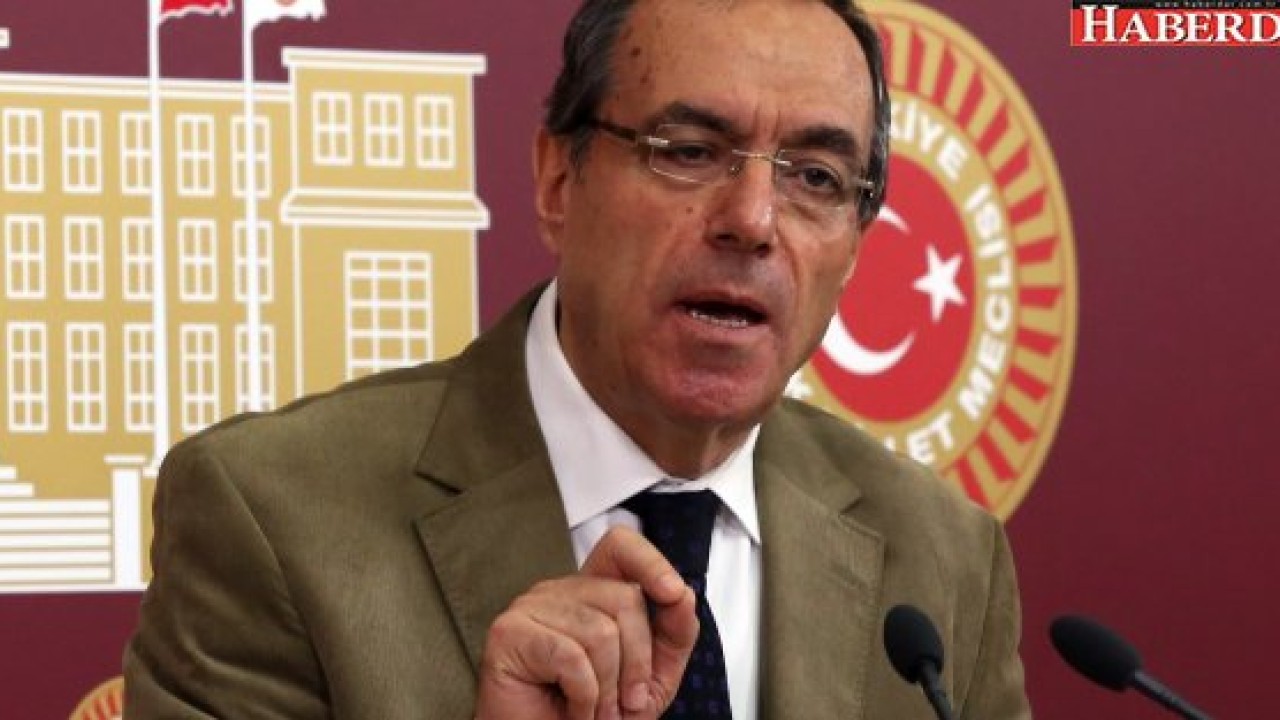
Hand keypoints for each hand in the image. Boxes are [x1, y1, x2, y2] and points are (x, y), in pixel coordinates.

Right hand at [475, 526, 697, 719]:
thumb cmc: (594, 714)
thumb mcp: (652, 676)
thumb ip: (674, 634)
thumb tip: (683, 595)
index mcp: (592, 591)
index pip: (621, 547)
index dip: (651, 562)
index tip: (674, 593)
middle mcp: (560, 591)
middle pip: (625, 598)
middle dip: (638, 662)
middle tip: (623, 702)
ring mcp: (530, 607)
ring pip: (601, 632)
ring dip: (608, 689)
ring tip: (595, 710)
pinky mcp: (509, 633)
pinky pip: (571, 657)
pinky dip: (583, 697)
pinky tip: (573, 709)